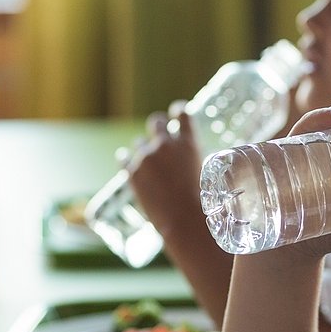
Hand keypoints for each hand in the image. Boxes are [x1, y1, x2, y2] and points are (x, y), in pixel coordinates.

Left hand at [128, 100, 203, 239]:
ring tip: (147, 162)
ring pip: (139, 142)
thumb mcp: (206, 173)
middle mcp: (166, 145)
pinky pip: (124, 157)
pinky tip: (127, 160)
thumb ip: (192, 160)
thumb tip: (186, 159)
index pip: (183, 114)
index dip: (179, 110)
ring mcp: (146, 157)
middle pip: (157, 122)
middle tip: (158, 135)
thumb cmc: (200, 202)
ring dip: (144, 149)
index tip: (176, 111)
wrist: (183, 220)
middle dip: (158, 126)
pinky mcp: (131, 171)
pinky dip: (127, 159)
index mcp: (188, 143)